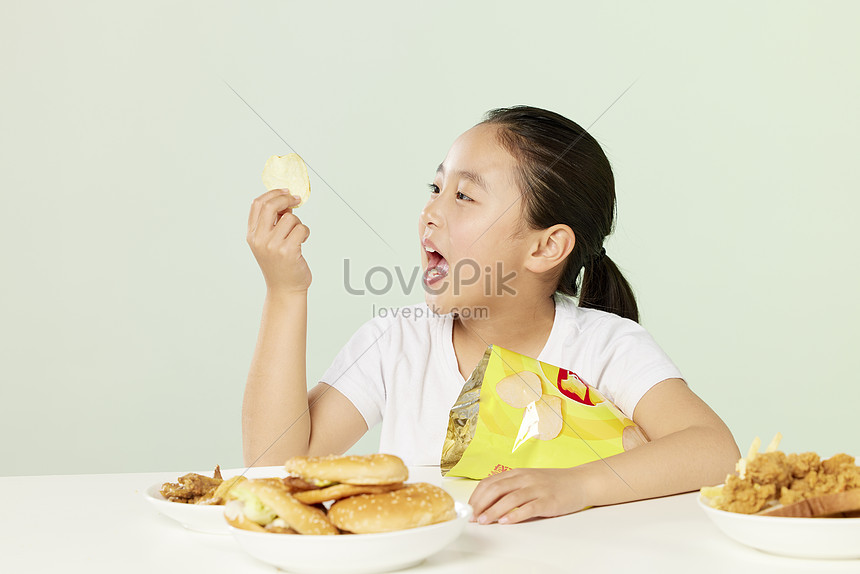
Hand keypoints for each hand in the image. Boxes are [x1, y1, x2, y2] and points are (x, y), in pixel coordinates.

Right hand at [246, 189, 311, 294]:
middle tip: (296, 200)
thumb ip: (272, 223)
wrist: (284, 289)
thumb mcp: (267, 243)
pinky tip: (302, 241)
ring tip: (297, 235)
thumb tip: (286, 201)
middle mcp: (259, 239)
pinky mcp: (288, 251)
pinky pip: (301, 229)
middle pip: (271, 206)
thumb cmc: (279, 265)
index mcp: (252, 235)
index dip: (272, 194)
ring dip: (298, 223)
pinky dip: (305, 232)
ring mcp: (273, 245)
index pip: (257, 204)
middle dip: (286, 198)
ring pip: (291, 218)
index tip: (285, 192)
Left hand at [467, 467, 587, 524]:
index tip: (469, 508)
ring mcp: (537, 489)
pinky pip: (529, 507)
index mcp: (518, 473)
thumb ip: (511, 487)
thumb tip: (488, 502)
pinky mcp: (548, 501)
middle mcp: (525, 478)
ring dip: (494, 510)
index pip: (491, 482)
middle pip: (497, 489)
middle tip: (473, 517)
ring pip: (510, 498)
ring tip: (485, 521)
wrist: (580, 482)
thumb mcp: (529, 480)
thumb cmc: (553, 483)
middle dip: (481, 504)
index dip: (477, 495)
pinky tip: (506, 521)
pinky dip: (515, 515)